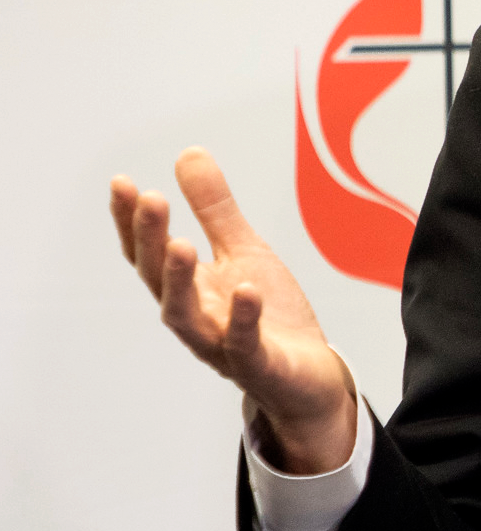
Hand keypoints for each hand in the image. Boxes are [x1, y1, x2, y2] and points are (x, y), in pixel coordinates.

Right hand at [111, 148, 357, 473]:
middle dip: (151, 240)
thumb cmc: (269, 314)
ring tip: (181, 244)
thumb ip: (215, 209)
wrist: (307, 376)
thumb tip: (188, 153)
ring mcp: (222, 345)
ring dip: (180, 281)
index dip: (132, 221)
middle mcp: (196, 317)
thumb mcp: (243, 251)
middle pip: (160, 279)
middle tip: (150, 198)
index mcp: (190, 288)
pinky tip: (246, 290)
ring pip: (187, 318)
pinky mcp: (258, 366)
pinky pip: (245, 345)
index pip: (150, 252)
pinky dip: (242, 319)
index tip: (123, 183)